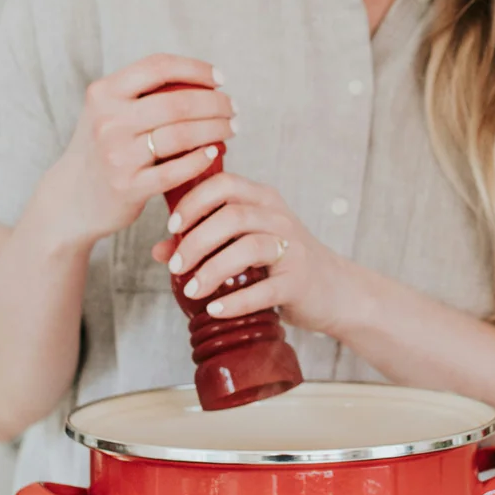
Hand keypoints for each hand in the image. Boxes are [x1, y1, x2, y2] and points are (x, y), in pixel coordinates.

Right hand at [44, 54, 234, 244]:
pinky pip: (175, 170)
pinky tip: (213, 153)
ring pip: (181, 135)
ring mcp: (117, 155)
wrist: (72, 197)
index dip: (196, 69)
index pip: (158, 67)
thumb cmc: (102, 149)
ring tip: (231, 129)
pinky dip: (200, 159)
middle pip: (177, 102)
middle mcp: (108, 121)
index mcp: (104, 93)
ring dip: (215, 129)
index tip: (220, 78)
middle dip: (215, 103)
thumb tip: (199, 80)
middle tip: (233, 108)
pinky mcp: (128, 187)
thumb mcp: (107, 112)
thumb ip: (140, 94)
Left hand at [154, 173, 359, 335]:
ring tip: (191, 290)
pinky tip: (215, 309)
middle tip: (176, 266)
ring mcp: (293, 248)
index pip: (224, 184)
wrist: (334, 290)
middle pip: (232, 216)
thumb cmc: (282, 263)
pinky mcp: (298, 281)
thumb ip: (206, 242)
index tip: (172, 226)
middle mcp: (279, 218)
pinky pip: (264, 289)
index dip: (194, 202)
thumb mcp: (245, 244)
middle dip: (196, 241)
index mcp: (263, 200)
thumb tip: (160, 251)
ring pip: (248, 248)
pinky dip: (235, 301)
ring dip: (212, 270)